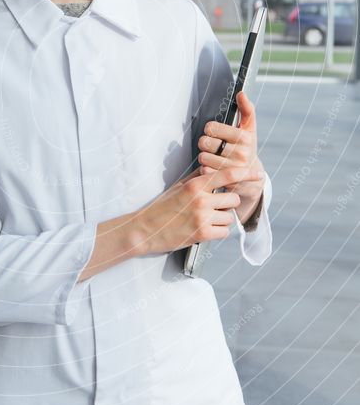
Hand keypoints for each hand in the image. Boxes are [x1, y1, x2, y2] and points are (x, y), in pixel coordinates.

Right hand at [134, 165, 262, 254]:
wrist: (146, 229)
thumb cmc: (163, 206)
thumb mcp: (179, 186)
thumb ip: (199, 177)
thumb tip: (218, 169)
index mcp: (195, 185)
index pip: (227, 175)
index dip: (246, 173)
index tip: (259, 173)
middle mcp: (201, 200)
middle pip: (233, 198)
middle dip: (227, 203)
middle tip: (213, 206)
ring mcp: (202, 218)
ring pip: (230, 216)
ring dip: (222, 218)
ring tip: (206, 218)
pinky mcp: (202, 235)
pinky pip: (224, 232)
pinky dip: (218, 231)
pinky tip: (205, 228)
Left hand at [197, 90, 264, 220]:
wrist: (253, 178)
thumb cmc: (247, 149)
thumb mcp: (250, 130)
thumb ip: (246, 110)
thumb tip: (241, 93)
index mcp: (244, 138)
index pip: (211, 128)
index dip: (210, 129)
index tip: (214, 132)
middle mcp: (241, 153)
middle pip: (204, 142)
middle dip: (205, 143)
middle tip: (211, 145)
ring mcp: (233, 169)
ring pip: (202, 157)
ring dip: (204, 156)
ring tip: (212, 157)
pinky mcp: (225, 182)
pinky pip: (203, 171)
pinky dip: (205, 169)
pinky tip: (212, 168)